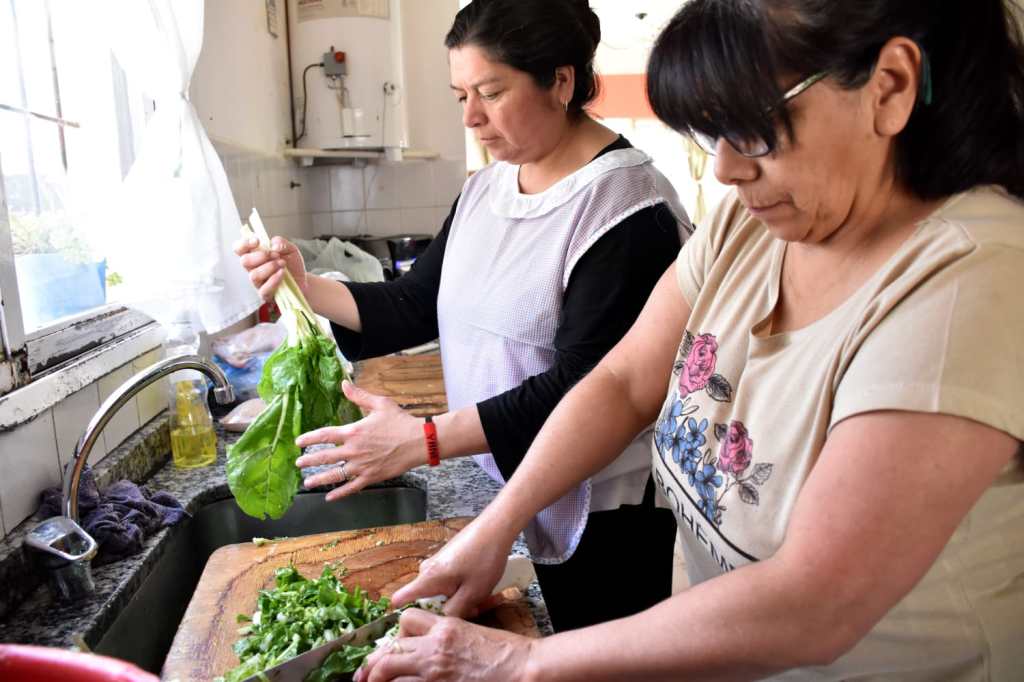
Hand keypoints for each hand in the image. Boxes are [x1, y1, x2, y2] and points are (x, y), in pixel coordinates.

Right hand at [232, 235, 307, 301]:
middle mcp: (253, 269)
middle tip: (275, 255)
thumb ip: (282, 243)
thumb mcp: (291, 250)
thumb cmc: (292, 265)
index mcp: (255, 255)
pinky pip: (263, 289)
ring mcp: (258, 282)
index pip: (240, 249)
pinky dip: (274, 280)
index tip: (256, 241)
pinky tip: (282, 273)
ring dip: (269, 267)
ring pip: (253, 275)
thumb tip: (273, 245)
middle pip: (244, 261)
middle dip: (260, 256)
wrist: (302, 281)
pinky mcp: (265, 294)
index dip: (244, 244)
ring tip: (282, 264)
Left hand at [295, 381, 422, 501]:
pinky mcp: (371, 477)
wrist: (418, 441)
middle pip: (325, 457)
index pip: (325, 435)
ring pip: (335, 475)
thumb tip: (344, 383)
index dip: (309, 439)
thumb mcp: (380, 403)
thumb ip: (359, 395)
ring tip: (307, 483)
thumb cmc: (400, 421)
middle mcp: (354, 450)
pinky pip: (351, 487)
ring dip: (319, 479)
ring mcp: (361, 466)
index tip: (299, 442)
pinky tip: (329, 497)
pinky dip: (339, 493)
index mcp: (354, 432)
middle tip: (298, 464)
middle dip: (309, 461)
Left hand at [354, 609, 533, 681]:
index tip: (393, 645)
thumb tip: (431, 644)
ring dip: (380, 677)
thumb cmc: (507, 651)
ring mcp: (436, 671)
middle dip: (376, 662)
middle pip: (392, 648)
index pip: (407, 621)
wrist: (524, 668)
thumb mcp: (474, 631)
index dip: (397, 633)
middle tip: (366, 674)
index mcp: (446, 626)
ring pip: (392, 669)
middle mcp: (435, 646)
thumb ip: (449, 635)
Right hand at [390, 516, 514, 617]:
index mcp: (427, 579)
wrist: (496, 528)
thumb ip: (453, 612)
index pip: (399, 599)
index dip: (407, 615)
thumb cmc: (484, 559)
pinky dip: (464, 586)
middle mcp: (427, 570)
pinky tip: (483, 585)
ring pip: (443, 591)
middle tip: (475, 609)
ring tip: (484, 596)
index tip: (424, 624)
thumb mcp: (472, 593)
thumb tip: (442, 621)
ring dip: (461, 598)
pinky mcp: (447, 560)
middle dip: (449, 608)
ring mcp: (437, 563)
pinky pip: (450, 581)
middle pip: (427, 600)